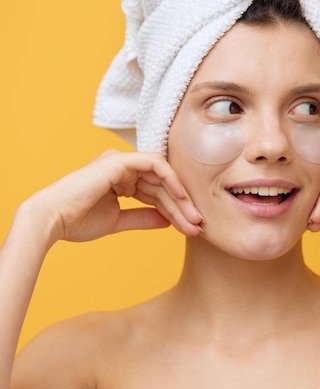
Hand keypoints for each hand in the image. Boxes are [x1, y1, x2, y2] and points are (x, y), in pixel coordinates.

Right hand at [28, 150, 203, 244]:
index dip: (176, 210)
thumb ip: (144, 218)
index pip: (157, 193)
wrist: (51, 221)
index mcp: (122, 179)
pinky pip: (154, 164)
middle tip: (198, 226)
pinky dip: (171, 179)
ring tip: (194, 219)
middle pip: (163, 185)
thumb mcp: (119, 221)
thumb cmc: (77, 221)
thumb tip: (168, 221)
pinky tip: (182, 198)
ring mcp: (122, 162)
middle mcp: (124, 168)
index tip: (191, 228)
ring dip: (180, 199)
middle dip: (183, 207)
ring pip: (162, 177)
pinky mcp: (119, 160)